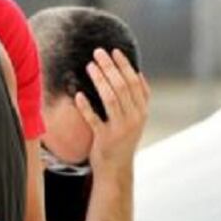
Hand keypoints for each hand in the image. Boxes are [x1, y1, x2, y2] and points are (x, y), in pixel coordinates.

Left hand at [77, 48, 149, 174]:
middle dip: (110, 67)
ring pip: (111, 99)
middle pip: (123, 87)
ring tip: (90, 66)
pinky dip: (86, 107)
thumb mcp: (135, 119)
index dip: (125, 66)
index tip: (114, 51)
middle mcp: (135, 118)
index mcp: (142, 111)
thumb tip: (138, 74)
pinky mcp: (105, 139)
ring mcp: (121, 129)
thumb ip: (137, 99)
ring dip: (100, 80)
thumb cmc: (121, 139)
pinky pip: (94, 119)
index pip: (135, 83)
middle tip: (98, 52)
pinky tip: (78, 95)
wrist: (116, 168)